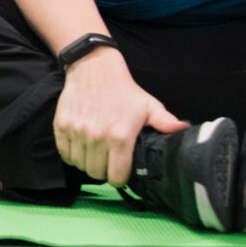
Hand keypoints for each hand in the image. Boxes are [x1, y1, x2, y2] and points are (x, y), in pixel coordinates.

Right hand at [52, 48, 184, 184]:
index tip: (121, 172)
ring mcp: (77, 131)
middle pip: (96, 173)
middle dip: (103, 171)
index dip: (120, 178)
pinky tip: (81, 147)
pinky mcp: (61, 126)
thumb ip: (166, 122)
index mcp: (121, 136)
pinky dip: (72, 155)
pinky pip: (65, 154)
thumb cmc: (124, 90)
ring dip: (87, 163)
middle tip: (108, 161)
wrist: (94, 68)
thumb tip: (184, 130)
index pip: (116, 177)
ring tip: (95, 153)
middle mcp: (97, 136)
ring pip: (79, 165)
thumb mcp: (149, 105)